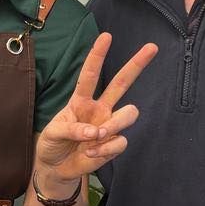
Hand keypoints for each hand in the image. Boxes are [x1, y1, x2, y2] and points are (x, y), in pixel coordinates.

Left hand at [33, 32, 157, 188]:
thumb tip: (94, 131)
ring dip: (115, 124)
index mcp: (81, 100)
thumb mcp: (52, 134)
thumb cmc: (52, 144)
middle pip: (122, 83)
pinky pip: (120, 142)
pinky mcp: (113, 144)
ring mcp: (109, 125)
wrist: (56, 169)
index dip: (98, 55)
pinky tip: (91, 153)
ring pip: (129, 113)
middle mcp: (99, 109)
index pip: (90, 75)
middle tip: (152, 47)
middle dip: (137, 64)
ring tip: (98, 135)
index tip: (106, 36)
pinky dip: (105, 149)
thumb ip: (71, 129)